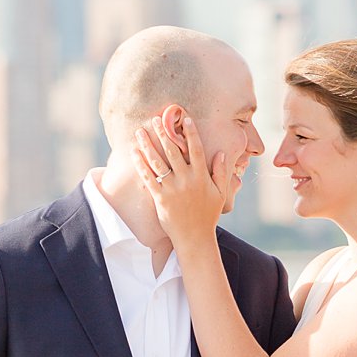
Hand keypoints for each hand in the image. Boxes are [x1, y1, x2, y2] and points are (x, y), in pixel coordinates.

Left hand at [132, 112, 226, 245]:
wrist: (194, 237)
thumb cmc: (208, 216)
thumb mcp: (220, 194)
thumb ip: (220, 173)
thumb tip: (222, 153)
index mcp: (201, 176)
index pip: (196, 149)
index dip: (191, 133)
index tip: (185, 119)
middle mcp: (186, 179)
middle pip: (173, 151)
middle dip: (163, 133)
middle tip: (155, 119)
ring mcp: (172, 188)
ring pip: (158, 161)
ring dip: (147, 144)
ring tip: (139, 131)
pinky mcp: (160, 197)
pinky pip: (148, 177)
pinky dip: (140, 163)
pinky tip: (134, 152)